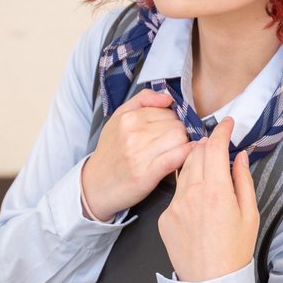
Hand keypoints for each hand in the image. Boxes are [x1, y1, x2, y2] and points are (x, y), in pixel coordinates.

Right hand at [81, 89, 195, 219]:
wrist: (95, 185)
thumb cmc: (111, 152)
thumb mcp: (118, 118)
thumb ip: (143, 100)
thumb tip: (168, 97)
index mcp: (128, 118)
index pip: (168, 112)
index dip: (172, 122)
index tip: (166, 133)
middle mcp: (133, 133)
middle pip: (177, 125)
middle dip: (178, 134)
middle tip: (169, 145)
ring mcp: (139, 154)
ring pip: (180, 139)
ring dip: (182, 146)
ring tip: (172, 153)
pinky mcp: (147, 174)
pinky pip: (177, 157)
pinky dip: (186, 155)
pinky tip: (186, 156)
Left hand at [157, 117, 258, 281]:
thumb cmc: (235, 251)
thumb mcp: (250, 214)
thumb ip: (243, 180)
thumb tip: (239, 157)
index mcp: (216, 190)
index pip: (214, 147)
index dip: (221, 131)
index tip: (227, 124)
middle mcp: (191, 193)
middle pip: (195, 153)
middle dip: (208, 145)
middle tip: (219, 148)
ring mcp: (174, 205)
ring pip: (183, 172)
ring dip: (195, 165)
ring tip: (209, 173)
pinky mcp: (164, 217)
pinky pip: (176, 194)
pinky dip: (187, 190)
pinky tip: (198, 204)